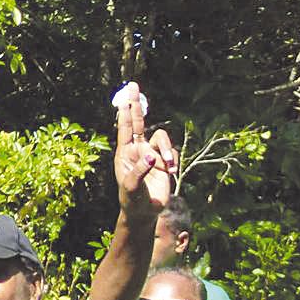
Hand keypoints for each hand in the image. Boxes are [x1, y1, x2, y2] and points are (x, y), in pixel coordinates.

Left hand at [112, 82, 177, 215]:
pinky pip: (172, 153)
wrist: (144, 213)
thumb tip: (152, 157)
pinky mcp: (164, 163)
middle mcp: (138, 149)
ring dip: (168, 149)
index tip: (125, 97)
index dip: (126, 112)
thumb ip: (140, 170)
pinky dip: (174, 160)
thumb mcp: (132, 186)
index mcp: (126, 152)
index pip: (126, 128)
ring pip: (162, 138)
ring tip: (169, 166)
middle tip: (133, 86)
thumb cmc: (132, 199)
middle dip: (136, 104)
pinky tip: (172, 173)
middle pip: (138, 121)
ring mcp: (152, 155)